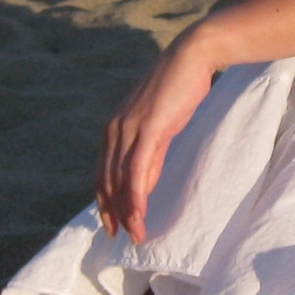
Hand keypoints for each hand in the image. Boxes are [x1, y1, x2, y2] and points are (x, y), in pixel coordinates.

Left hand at [95, 27, 219, 242]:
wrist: (192, 57)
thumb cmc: (179, 89)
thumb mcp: (160, 126)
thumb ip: (150, 154)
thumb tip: (144, 181)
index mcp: (114, 128)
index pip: (102, 173)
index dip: (105, 202)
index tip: (112, 225)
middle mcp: (115, 129)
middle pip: (106, 180)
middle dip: (113, 212)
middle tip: (122, 237)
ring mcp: (129, 128)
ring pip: (120, 179)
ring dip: (126, 210)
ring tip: (136, 233)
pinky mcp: (148, 127)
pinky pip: (137, 169)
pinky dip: (136, 195)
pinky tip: (139, 214)